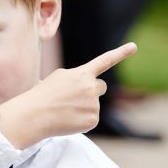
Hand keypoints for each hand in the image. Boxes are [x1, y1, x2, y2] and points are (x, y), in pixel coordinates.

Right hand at [1, 43, 136, 148]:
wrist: (34, 115)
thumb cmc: (40, 96)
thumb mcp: (56, 79)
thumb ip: (74, 79)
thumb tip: (81, 89)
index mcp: (81, 74)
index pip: (104, 61)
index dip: (120, 53)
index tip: (133, 46)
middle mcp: (90, 86)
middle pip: (100, 87)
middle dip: (91, 92)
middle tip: (72, 98)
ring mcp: (93, 103)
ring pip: (93, 105)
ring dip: (82, 107)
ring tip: (64, 110)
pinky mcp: (92, 119)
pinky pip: (90, 119)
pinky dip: (80, 121)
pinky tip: (67, 120)